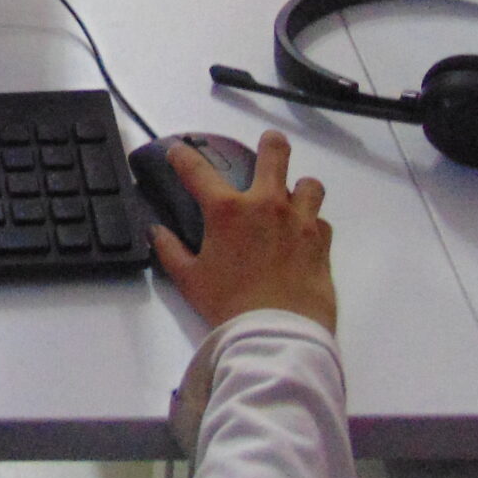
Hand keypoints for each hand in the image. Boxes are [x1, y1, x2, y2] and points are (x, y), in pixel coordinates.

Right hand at [149, 130, 335, 331]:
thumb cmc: (229, 305)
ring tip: (294, 196)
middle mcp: (266, 205)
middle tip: (269, 143)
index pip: (197, 170)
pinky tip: (304, 235)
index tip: (178, 150)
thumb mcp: (189, 280)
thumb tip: (156, 233)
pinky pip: (321, 221)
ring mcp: (299, 221)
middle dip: (271, 144)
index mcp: (228, 210)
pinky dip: (312, 224)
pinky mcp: (321, 242)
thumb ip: (170, 251)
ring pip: (309, 185)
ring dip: (300, 187)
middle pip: (275, 154)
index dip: (183, 156)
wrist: (276, 333)